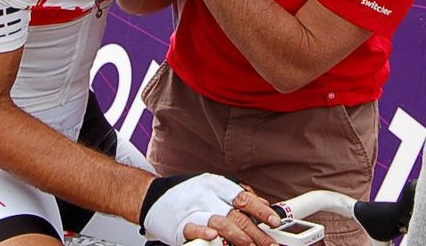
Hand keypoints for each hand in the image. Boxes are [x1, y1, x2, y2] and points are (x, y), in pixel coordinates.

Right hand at [141, 174, 279, 245]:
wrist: (151, 197)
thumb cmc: (185, 194)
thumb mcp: (210, 187)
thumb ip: (235, 194)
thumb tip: (261, 204)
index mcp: (216, 185)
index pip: (244, 197)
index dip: (261, 210)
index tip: (275, 221)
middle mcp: (206, 196)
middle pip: (237, 216)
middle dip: (257, 234)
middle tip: (271, 245)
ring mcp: (193, 211)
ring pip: (221, 223)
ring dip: (239, 238)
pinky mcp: (180, 225)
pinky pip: (194, 228)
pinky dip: (205, 232)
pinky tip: (214, 236)